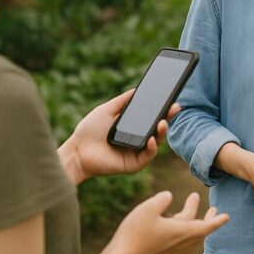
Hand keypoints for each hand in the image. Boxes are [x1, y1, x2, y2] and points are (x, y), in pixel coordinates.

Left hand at [60, 90, 179, 183]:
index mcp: (133, 127)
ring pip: (156, 142)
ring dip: (162, 132)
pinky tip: (151, 139)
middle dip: (168, 118)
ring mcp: (136, 152)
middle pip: (157, 129)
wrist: (77, 149)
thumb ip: (122, 101)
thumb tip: (137, 89)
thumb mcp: (107, 110)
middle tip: (175, 107)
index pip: (152, 118)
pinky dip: (152, 147)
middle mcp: (138, 139)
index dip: (162, 110)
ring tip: (163, 123)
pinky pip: (147, 156)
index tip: (171, 100)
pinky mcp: (133, 164)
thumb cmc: (89, 130)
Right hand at [111, 191, 228, 253]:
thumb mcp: (148, 208)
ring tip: (190, 214)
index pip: (207, 226)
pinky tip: (173, 227)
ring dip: (194, 225)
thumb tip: (168, 196)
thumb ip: (162, 199)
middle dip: (208, 219)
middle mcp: (180, 244)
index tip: (227, 216)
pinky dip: (183, 233)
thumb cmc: (135, 233)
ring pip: (189, 238)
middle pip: (200, 231)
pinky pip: (179, 244)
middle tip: (214, 209)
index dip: (217, 220)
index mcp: (182, 232)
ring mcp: (171, 252)